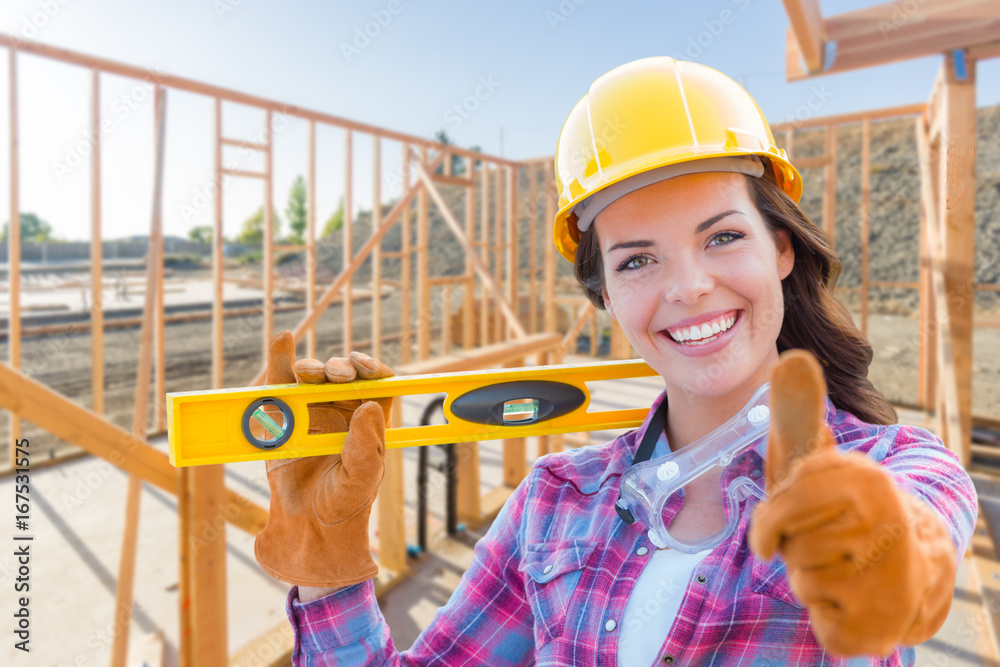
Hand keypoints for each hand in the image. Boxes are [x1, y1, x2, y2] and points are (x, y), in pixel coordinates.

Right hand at [253, 331, 394, 589]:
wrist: (304, 534)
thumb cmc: (343, 508)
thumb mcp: (361, 480)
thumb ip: (366, 446)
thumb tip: (370, 405)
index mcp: (369, 425)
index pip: (378, 386)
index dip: (375, 370)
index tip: (368, 369)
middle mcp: (342, 415)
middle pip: (344, 376)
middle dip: (342, 368)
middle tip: (337, 376)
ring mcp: (310, 416)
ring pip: (313, 377)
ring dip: (312, 366)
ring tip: (308, 372)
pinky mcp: (281, 421)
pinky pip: (280, 387)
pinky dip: (279, 362)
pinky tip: (282, 341)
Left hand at [748, 349, 955, 656]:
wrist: (911, 565)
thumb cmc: (844, 510)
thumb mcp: (818, 461)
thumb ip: (798, 415)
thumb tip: (792, 359)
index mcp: (866, 483)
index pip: (785, 510)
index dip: (772, 522)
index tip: (774, 530)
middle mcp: (889, 528)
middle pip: (793, 549)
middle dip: (795, 549)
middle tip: (823, 542)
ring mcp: (893, 580)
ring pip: (805, 585)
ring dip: (810, 580)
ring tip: (841, 567)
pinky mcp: (888, 626)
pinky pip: (823, 625)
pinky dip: (826, 616)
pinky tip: (851, 600)